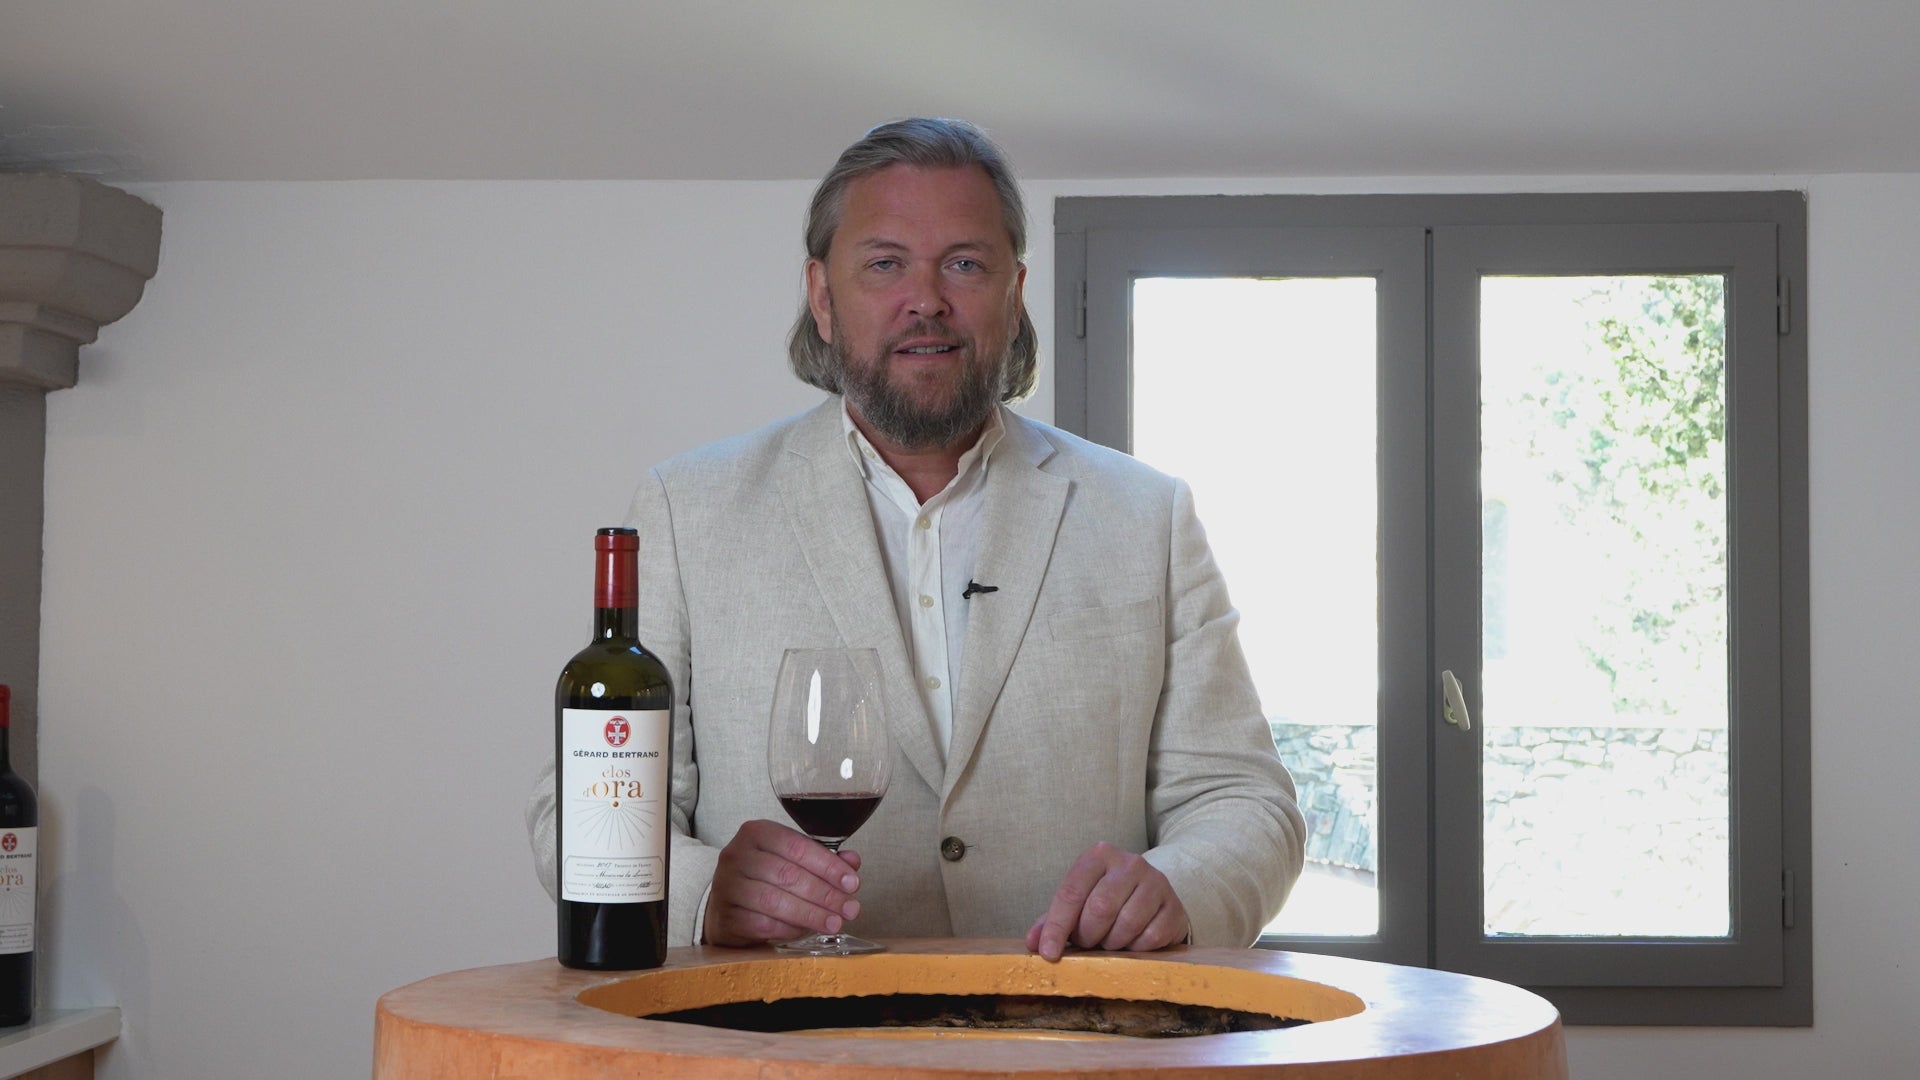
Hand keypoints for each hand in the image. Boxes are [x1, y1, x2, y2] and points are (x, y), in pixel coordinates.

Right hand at [703, 819, 862, 946]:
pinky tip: (805, 930)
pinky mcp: (726, 915)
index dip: (828, 866)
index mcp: (757, 832)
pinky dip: (788, 929)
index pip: (797, 846)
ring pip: (774, 901)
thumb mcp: (792, 861)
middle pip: (787, 874)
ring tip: (834, 923)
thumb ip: (823, 859)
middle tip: (849, 908)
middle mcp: (737, 854)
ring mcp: (727, 885)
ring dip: (810, 914)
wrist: (726, 904)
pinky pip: (762, 924)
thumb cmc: (763, 878)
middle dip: (825, 894)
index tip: (852, 883)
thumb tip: (853, 861)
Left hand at [1025, 841, 1188, 960]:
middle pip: (1099, 909)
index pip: (1072, 892)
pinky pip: (1150, 938)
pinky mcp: (1174, 907)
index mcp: (1099, 855)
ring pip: (1126, 925)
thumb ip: (1055, 920)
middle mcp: (1130, 863)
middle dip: (1087, 935)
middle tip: (1087, 942)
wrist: (1154, 895)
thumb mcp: (1080, 902)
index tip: (1048, 954)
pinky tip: (1132, 942)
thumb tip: (1033, 944)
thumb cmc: (1109, 899)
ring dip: (1111, 943)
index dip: (1057, 927)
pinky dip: (1136, 949)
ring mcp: (1156, 883)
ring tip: (1109, 941)